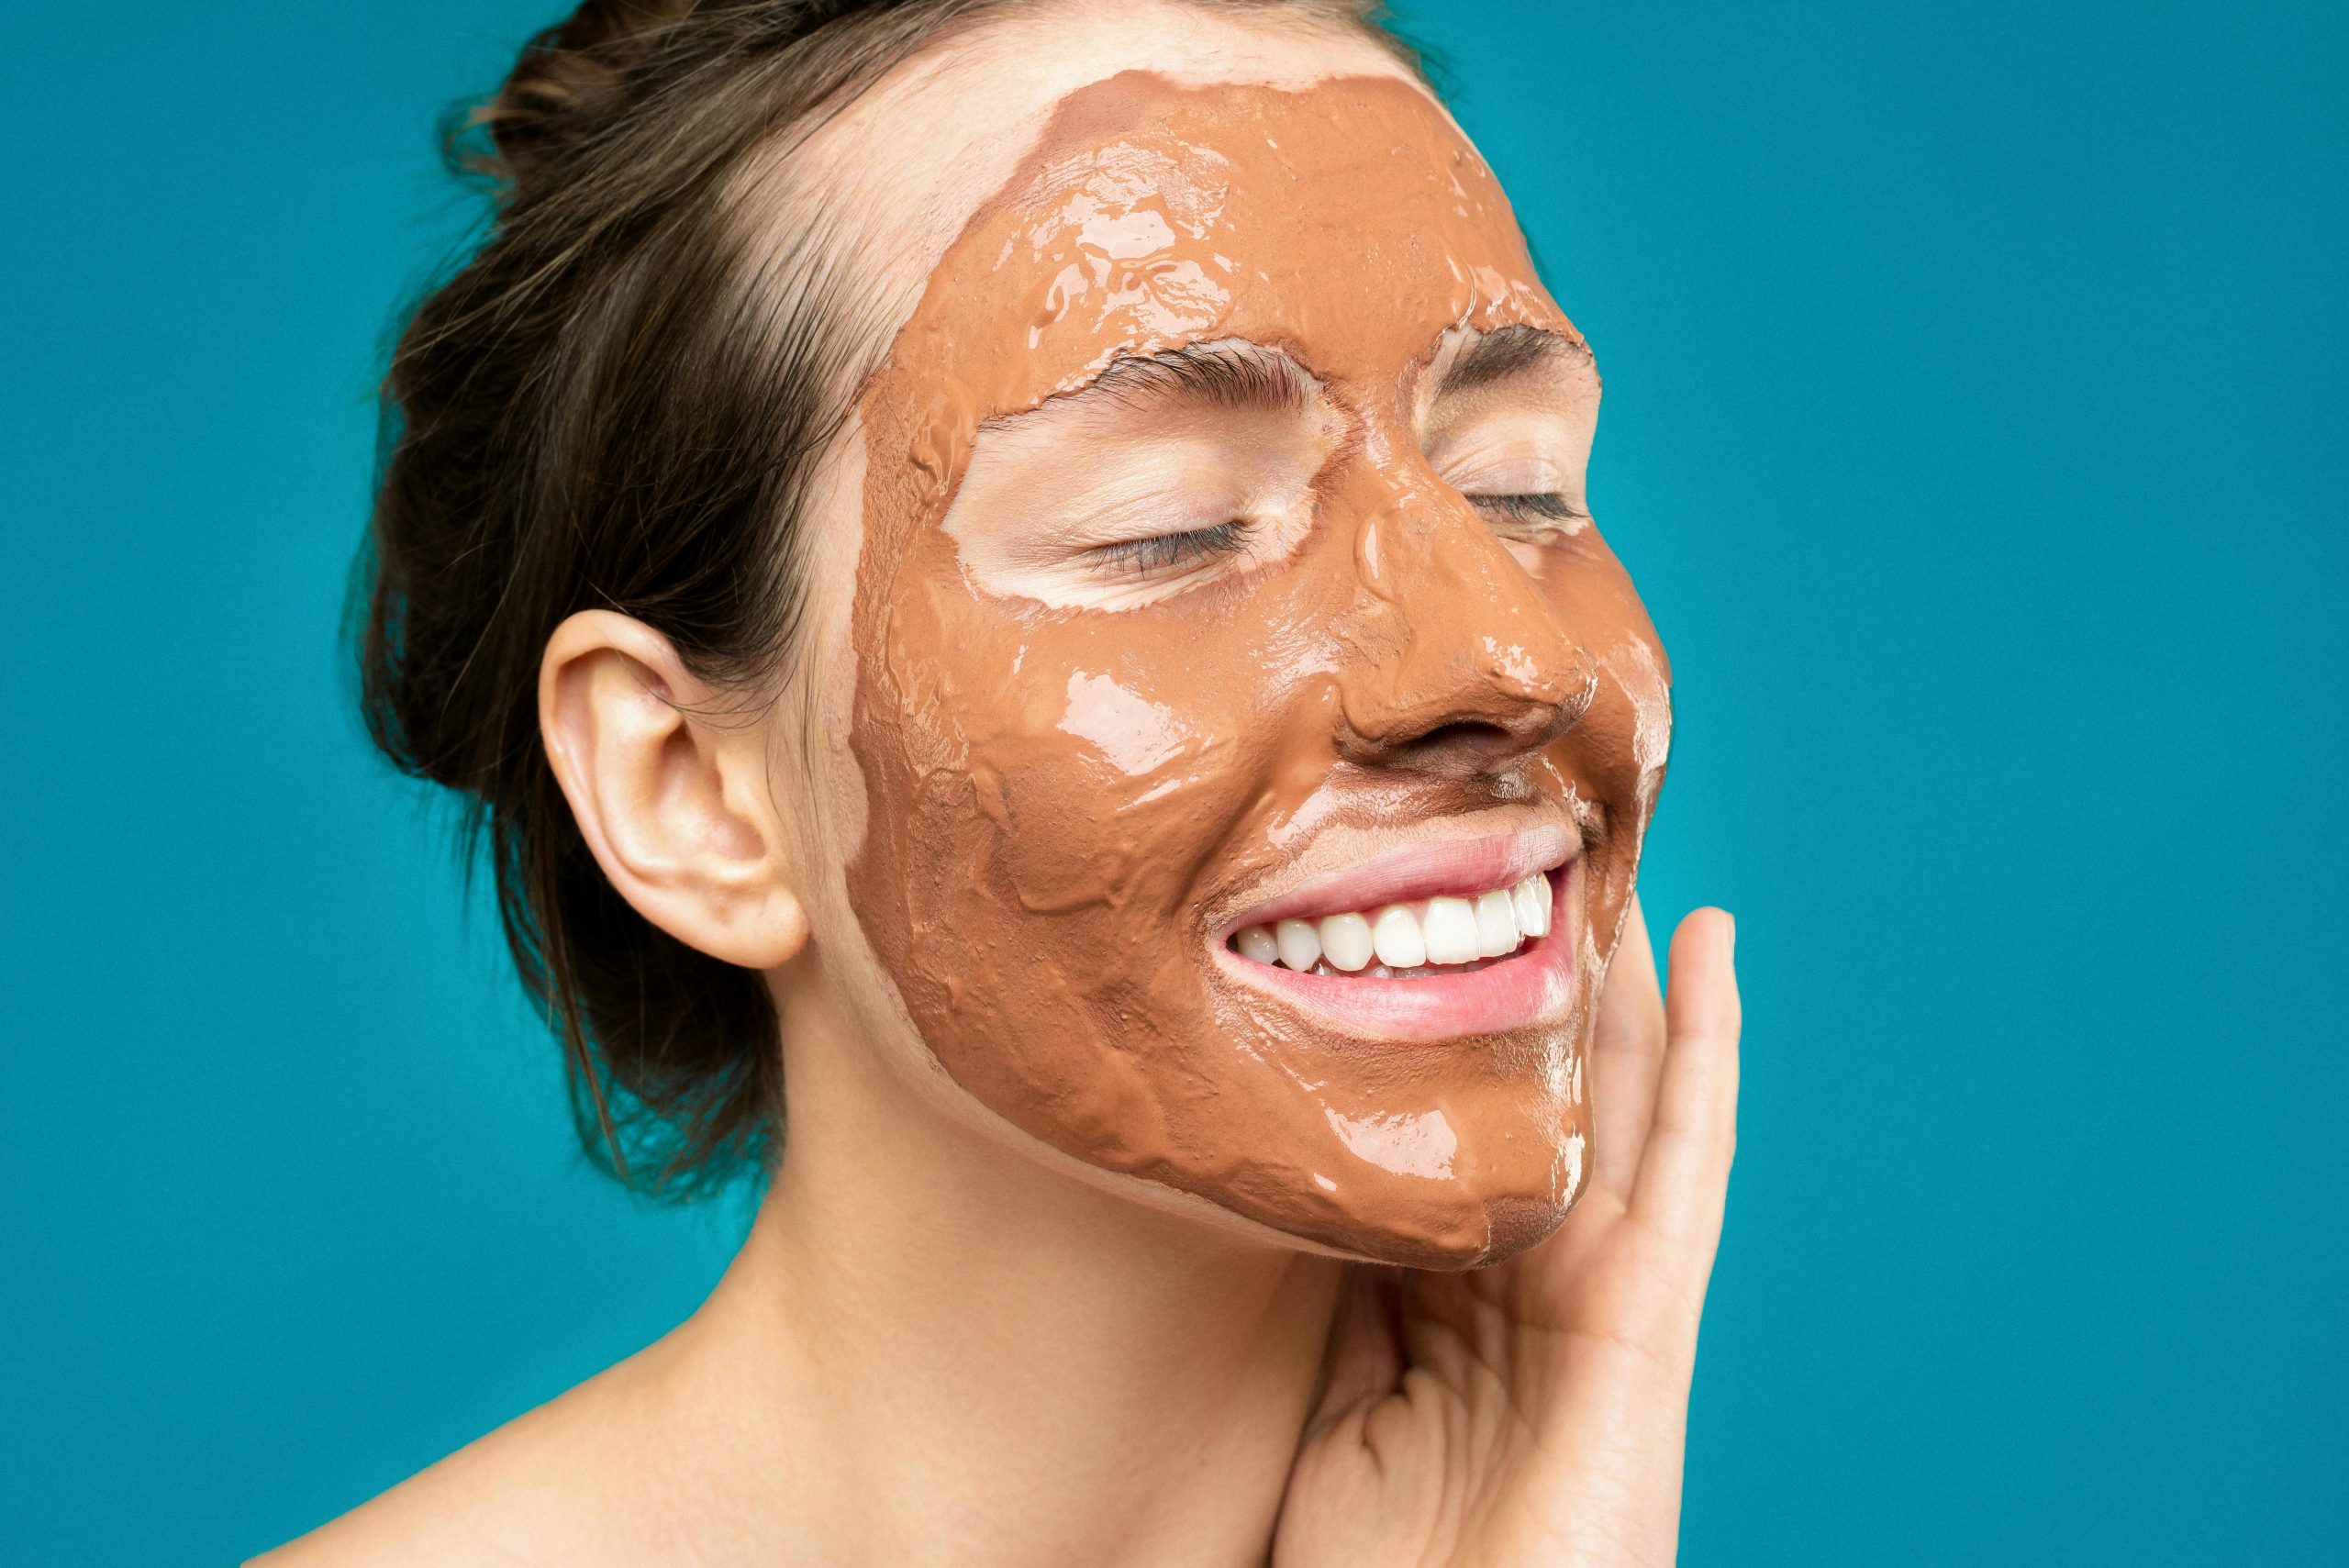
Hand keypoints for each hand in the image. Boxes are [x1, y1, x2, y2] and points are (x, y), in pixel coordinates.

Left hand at [1275, 900, 1739, 1567]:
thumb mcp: (1330, 1403)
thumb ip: (1337, 1296)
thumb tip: (1292, 1184)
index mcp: (1451, 1302)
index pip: (1456, 1126)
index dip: (1447, 1021)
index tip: (1422, 907)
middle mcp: (1532, 1278)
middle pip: (1541, 1091)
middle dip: (1535, 971)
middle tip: (1526, 832)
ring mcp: (1600, 1292)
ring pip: (1612, 1093)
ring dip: (1617, 969)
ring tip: (1610, 839)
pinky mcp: (1650, 1317)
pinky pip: (1684, 1158)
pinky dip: (1704, 1045)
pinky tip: (1708, 944)